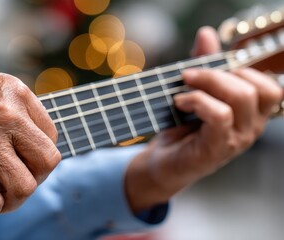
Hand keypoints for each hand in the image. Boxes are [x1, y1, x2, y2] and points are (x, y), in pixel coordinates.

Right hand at [0, 58, 60, 218]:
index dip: (40, 153)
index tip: (27, 160)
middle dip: (39, 177)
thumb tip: (24, 118)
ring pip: (25, 187)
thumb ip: (8, 97)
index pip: (50, 134)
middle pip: (48, 161)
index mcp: (17, 94)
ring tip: (2, 197)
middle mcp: (10, 118)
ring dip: (16, 199)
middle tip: (21, 179)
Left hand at [124, 26, 282, 212]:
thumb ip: (204, 64)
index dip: (243, 69)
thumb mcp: (194, 90)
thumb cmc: (180, 127)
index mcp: (251, 114)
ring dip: (208, 83)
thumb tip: (207, 34)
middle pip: (257, 88)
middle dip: (219, 73)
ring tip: (183, 88)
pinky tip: (180, 103)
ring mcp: (236, 140)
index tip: (211, 67)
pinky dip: (197, 100)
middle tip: (189, 75)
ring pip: (242, 97)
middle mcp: (251, 128)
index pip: (270, 86)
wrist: (162, 161)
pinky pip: (220, 114)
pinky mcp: (217, 148)